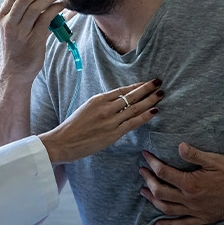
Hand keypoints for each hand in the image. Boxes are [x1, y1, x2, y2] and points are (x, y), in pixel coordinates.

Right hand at [0, 0, 65, 84]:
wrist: (16, 70)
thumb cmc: (18, 45)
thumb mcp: (15, 25)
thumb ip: (25, 9)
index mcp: (4, 15)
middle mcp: (10, 21)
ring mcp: (21, 31)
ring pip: (36, 7)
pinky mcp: (33, 39)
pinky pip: (45, 19)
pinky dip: (55, 10)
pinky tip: (61, 5)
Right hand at [40, 79, 163, 164]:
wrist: (63, 142)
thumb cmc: (72, 127)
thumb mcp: (86, 109)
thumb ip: (102, 105)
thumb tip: (117, 103)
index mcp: (98, 99)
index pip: (123, 90)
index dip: (137, 86)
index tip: (147, 82)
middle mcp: (105, 107)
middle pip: (131, 96)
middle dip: (147, 89)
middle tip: (159, 82)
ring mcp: (110, 120)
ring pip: (135, 107)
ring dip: (150, 100)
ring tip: (160, 94)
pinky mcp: (112, 133)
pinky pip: (133, 123)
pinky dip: (145, 116)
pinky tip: (155, 111)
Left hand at [139, 143, 223, 224]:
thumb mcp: (214, 160)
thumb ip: (194, 155)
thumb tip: (178, 146)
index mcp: (190, 184)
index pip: (163, 172)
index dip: (152, 163)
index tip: (145, 155)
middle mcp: (189, 200)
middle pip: (160, 191)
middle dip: (148, 180)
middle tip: (141, 171)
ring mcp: (195, 211)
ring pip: (167, 208)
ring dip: (153, 200)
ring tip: (144, 191)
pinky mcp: (202, 218)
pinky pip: (182, 224)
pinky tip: (158, 224)